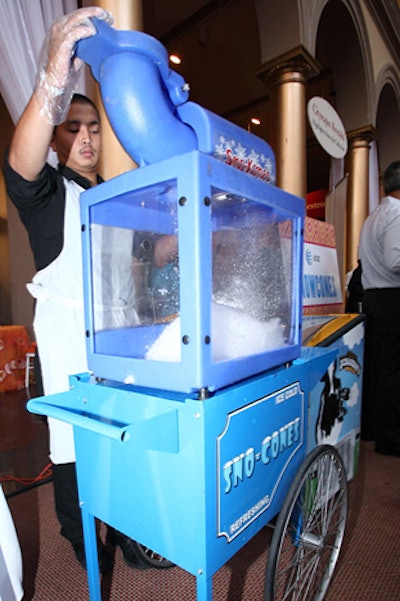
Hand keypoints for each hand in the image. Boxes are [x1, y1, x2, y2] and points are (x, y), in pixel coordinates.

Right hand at [35, 7, 112, 123]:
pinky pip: (73, 33)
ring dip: (92, 19)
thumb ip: (84, 46)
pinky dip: (84, 31)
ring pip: (77, 20)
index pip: (78, 15)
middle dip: (95, 13)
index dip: (93, 14)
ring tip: (104, 23)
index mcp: (61, 28)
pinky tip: (92, 32)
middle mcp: (58, 28)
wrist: (54, 86)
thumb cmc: (63, 72)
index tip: (108, 18)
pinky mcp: (60, 46)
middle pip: (79, 14)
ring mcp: (58, 36)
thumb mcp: (76, 54)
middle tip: (109, 18)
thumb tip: (97, 43)